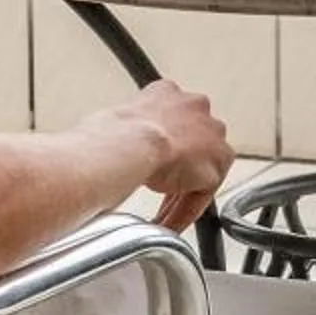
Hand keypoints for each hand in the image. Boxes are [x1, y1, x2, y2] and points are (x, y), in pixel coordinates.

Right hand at [111, 78, 233, 232]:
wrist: (129, 143)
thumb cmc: (111, 134)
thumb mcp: (115, 121)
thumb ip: (123, 131)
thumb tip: (100, 146)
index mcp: (167, 92)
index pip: (172, 120)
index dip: (161, 144)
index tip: (150, 163)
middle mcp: (195, 107)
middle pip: (192, 143)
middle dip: (177, 166)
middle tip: (157, 190)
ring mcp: (210, 135)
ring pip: (198, 169)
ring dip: (180, 193)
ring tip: (162, 216)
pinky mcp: (215, 164)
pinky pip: (201, 193)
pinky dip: (185, 210)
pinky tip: (169, 222)